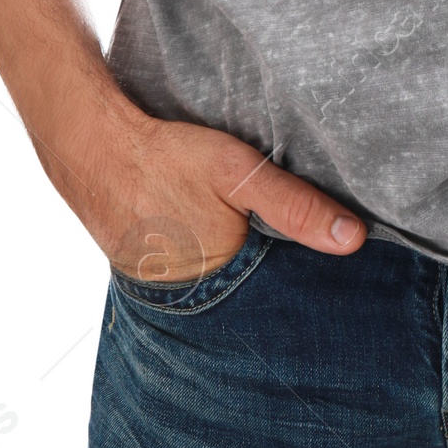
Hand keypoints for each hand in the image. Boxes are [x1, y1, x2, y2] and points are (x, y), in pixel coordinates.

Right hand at [41, 105, 367, 282]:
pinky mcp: (145, 275)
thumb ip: (295, 206)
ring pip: (217, 280)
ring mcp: (165, 289)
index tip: (322, 253)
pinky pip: (186, 272)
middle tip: (264, 229)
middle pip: (248, 286)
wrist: (91, 148)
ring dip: (229, 262)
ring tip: (230, 228)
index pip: (279, 287)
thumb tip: (355, 240)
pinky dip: (198, 256)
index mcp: (224, 278)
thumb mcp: (239, 173)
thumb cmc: (167, 157)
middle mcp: (193, 298)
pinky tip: (195, 226)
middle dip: (265, 268)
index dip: (298, 268)